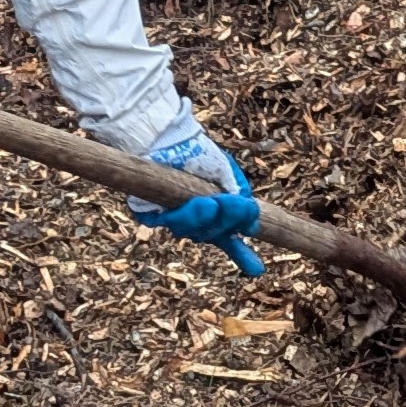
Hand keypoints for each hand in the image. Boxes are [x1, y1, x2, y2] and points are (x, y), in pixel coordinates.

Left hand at [130, 104, 265, 274]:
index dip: (242, 255)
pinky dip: (184, 216)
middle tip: (234, 203)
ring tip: (212, 202)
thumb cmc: (197, 152)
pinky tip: (198, 204)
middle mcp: (193, 221)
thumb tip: (251, 226)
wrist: (166, 136)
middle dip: (227, 221)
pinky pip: (167, 223)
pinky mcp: (149, 213)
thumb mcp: (226, 171)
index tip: (257, 270)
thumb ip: (239, 195)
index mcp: (213, 215)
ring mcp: (172, 218)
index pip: (228, 240)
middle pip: (214, 236)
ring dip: (205, 219)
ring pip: (192, 232)